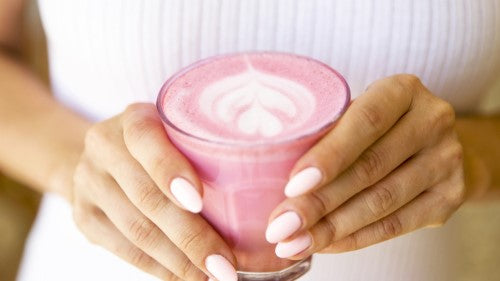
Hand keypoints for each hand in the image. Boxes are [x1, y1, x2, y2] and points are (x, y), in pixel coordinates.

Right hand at [72, 103, 236, 280]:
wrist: (104, 155)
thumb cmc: (161, 144)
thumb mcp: (178, 132)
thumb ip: (206, 149)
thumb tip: (258, 199)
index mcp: (132, 119)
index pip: (145, 140)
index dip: (169, 170)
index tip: (199, 202)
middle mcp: (103, 147)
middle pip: (147, 197)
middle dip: (190, 236)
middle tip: (226, 265)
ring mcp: (88, 183)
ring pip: (137, 229)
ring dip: (179, 260)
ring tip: (212, 276)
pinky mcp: (84, 217)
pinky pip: (124, 249)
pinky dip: (159, 268)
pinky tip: (186, 276)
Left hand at [265, 74, 465, 258]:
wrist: (429, 144)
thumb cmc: (374, 125)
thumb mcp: (355, 111)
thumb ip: (326, 131)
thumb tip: (267, 170)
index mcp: (403, 89)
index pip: (365, 121)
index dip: (328, 156)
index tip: (291, 187)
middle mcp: (432, 121)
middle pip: (370, 168)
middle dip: (319, 203)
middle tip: (280, 226)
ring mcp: (446, 160)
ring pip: (382, 202)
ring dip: (331, 228)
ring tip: (293, 243)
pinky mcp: (450, 196)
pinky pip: (397, 225)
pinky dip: (355, 238)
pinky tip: (324, 245)